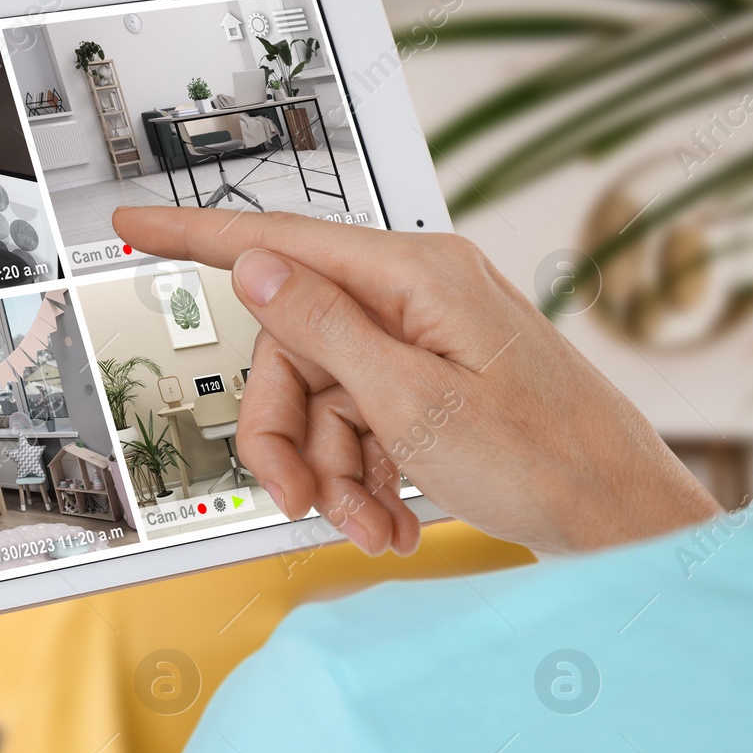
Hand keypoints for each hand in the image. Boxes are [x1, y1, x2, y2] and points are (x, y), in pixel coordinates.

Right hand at [113, 208, 719, 554]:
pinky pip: (359, 421)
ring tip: (370, 525)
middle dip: (287, 436)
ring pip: (321, 398)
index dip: (195, 235)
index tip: (134, 227)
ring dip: (333, 474)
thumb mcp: (414, 403)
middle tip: (299, 498)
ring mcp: (423, 342)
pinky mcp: (430, 383)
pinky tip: (390, 517)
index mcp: (414, 278)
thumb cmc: (546, 460)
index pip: (281, 242)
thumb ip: (324, 329)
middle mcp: (415, 298)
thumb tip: (253, 268)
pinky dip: (363, 477)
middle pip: (292, 351)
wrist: (618, 520)